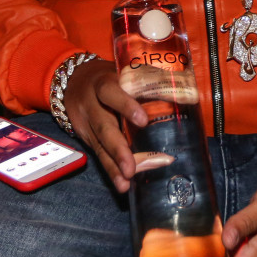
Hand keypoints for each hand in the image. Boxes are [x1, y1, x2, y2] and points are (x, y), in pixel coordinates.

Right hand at [63, 58, 148, 191]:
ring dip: (114, 166)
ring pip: (99, 145)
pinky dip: (110, 169)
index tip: (143, 121)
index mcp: (102, 83)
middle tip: (131, 168)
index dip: (126, 106)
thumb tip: (183, 94)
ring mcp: (85, 122)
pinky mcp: (84, 136)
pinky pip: (97, 154)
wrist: (73, 80)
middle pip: (103, 126)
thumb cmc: (109, 77)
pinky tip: (121, 184)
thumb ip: (144, 82)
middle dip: (118, 149)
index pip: (111, 93)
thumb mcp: (122, 73)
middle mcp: (90, 104)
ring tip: (126, 182)